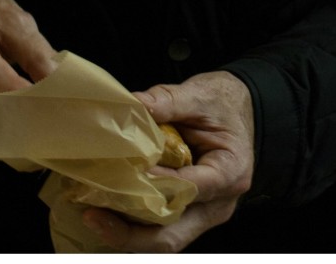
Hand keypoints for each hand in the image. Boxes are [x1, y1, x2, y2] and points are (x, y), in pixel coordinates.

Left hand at [82, 71, 254, 251]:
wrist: (241, 109)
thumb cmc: (224, 103)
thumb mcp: (201, 94)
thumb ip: (168, 100)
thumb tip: (131, 105)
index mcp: (229, 172)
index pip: (188, 190)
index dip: (154, 187)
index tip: (124, 176)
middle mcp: (218, 204)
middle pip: (172, 235)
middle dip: (130, 232)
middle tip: (94, 215)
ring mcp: (204, 214)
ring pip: (164, 241)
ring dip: (127, 234)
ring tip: (94, 216)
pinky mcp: (189, 214)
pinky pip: (161, 230)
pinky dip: (134, 226)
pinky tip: (109, 212)